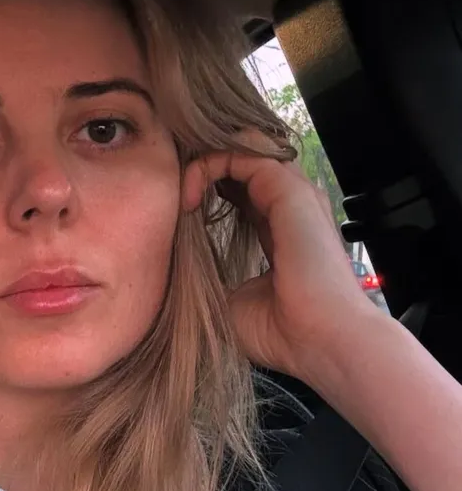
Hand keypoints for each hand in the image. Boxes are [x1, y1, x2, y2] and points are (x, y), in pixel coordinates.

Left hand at [181, 130, 379, 382]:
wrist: (320, 341)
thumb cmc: (280, 332)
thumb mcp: (227, 299)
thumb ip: (206, 274)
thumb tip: (173, 265)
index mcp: (277, 229)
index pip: (238, 188)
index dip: (202, 185)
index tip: (174, 211)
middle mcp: (288, 206)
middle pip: (241, 162)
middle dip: (200, 166)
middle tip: (170, 192)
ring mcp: (292, 195)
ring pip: (243, 148)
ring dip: (203, 160)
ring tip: (179, 192)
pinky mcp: (290, 190)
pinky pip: (246, 151)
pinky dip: (209, 164)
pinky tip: (188, 195)